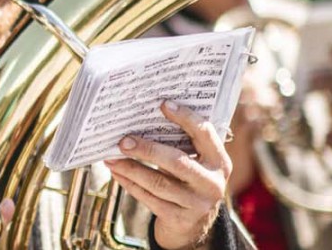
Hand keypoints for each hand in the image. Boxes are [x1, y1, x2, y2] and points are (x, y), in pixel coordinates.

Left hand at [104, 102, 229, 249]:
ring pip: (158, 183)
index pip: (205, 133)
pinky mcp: (179, 219)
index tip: (163, 104)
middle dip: (147, 149)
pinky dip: (130, 184)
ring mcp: (197, 203)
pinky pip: (149, 199)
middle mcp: (212, 183)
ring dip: (131, 168)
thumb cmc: (189, 183)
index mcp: (220, 162)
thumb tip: (143, 121)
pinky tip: (117, 173)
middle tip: (123, 141)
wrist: (194, 226)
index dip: (185, 117)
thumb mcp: (196, 164)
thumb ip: (182, 145)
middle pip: (177, 162)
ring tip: (111, 158)